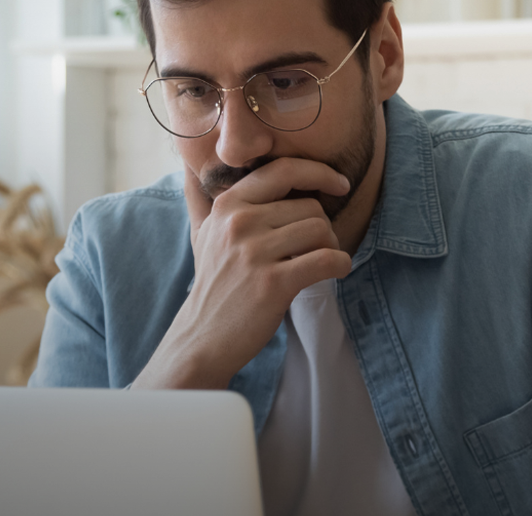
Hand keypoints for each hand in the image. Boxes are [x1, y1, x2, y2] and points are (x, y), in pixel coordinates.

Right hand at [133, 158, 354, 389]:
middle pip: (310, 206)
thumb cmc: (214, 284)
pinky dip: (341, 264)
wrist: (202, 336)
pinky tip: (336, 271)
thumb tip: (190, 162)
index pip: (283, 170)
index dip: (319, 172)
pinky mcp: (274, 283)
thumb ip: (203, 197)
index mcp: (227, 204)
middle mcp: (239, 222)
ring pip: (321, 229)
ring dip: (332, 246)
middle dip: (323, 227)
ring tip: (321, 262)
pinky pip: (327, 259)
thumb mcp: (202, 234)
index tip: (339, 184)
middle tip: (317, 248)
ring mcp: (255, 252)